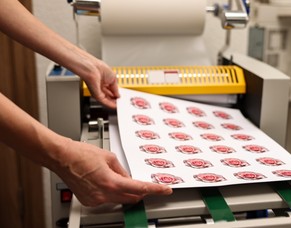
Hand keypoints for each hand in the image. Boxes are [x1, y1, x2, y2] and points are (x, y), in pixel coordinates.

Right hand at [55, 140, 171, 206]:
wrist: (62, 158)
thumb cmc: (81, 154)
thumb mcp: (109, 157)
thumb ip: (122, 170)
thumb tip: (128, 178)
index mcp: (111, 182)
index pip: (140, 188)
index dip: (155, 189)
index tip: (165, 190)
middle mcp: (103, 194)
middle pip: (131, 198)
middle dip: (139, 192)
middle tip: (145, 184)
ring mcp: (95, 200)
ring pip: (118, 199)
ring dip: (123, 191)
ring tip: (113, 175)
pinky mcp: (89, 201)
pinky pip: (106, 199)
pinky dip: (110, 192)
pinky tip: (104, 180)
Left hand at [84, 59, 119, 108]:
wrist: (91, 68)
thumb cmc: (99, 68)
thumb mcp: (113, 78)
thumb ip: (116, 88)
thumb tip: (118, 95)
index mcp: (104, 80)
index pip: (111, 89)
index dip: (116, 93)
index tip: (121, 97)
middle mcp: (100, 86)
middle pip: (109, 95)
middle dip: (115, 99)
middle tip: (121, 102)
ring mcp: (97, 91)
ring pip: (107, 100)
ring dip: (113, 103)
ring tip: (120, 105)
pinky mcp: (96, 95)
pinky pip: (104, 102)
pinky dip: (110, 105)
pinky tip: (115, 106)